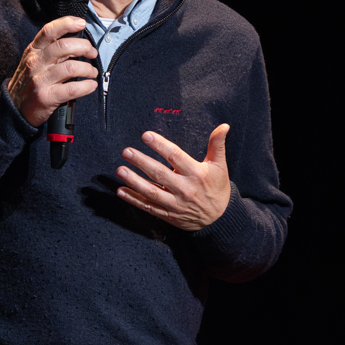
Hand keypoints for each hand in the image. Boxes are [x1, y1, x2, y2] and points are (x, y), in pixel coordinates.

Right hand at [4, 17, 98, 128]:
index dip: (67, 23)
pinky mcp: (46, 97)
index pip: (49, 30)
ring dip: (88, 69)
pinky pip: (72, 89)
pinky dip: (86, 86)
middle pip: (64, 46)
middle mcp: (36, 63)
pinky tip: (91, 85)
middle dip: (84, 47)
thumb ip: (50, 51)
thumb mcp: (33, 61)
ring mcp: (40, 80)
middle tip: (92, 53)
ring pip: (71, 67)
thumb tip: (77, 43)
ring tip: (92, 72)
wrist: (14, 108)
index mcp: (34, 51)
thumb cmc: (28, 83)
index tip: (81, 23)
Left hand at [116, 124, 232, 231]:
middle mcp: (185, 189)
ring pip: (152, 192)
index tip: (146, 136)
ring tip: (120, 170)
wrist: (220, 218)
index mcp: (196, 174)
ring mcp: (175, 204)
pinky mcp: (168, 215)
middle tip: (126, 152)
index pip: (175, 156)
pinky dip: (134, 200)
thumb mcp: (220, 166)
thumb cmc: (217, 188)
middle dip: (142, 162)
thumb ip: (217, 145)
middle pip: (160, 173)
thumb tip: (223, 126)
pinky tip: (121, 191)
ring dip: (134, 181)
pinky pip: (149, 207)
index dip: (160, 145)